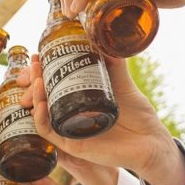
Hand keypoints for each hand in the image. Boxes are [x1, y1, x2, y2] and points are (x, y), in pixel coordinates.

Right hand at [18, 55, 184, 184]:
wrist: (151, 141)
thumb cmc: (138, 115)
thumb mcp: (124, 84)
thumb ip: (114, 64)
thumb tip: (104, 38)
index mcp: (80, 99)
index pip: (52, 83)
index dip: (41, 71)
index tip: (37, 56)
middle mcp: (71, 114)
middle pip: (42, 97)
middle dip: (34, 80)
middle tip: (34, 64)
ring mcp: (70, 129)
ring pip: (42, 113)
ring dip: (35, 95)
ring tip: (37, 79)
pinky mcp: (72, 145)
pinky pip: (49, 133)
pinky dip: (41, 119)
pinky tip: (40, 105)